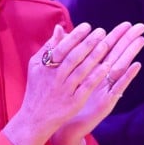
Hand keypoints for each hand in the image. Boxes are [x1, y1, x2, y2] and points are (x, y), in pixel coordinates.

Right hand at [4, 22, 116, 144]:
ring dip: (94, 56)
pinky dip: (96, 76)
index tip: (87, 26)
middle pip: (72, 57)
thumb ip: (49, 48)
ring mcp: (64, 90)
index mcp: (44, 67)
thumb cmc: (37, 88)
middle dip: (87, 43)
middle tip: (101, 31)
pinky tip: (107, 66)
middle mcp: (54, 78)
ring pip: (81, 70)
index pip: (61, 48)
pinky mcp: (74, 102)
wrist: (35, 118)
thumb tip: (60, 28)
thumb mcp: (36, 67)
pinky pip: (87, 86)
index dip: (75, 36)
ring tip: (106, 44)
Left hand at [52, 21, 143, 144]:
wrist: (61, 124)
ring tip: (141, 40)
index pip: (105, 50)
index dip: (116, 37)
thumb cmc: (63, 99)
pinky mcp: (106, 101)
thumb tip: (59, 30)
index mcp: (91, 71)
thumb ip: (64, 53)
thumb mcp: (62, 74)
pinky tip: (135, 65)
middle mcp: (100, 79)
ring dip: (130, 53)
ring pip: (119, 67)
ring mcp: (105, 89)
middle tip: (141, 26)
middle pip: (115, 55)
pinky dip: (127, 76)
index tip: (127, 23)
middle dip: (127, 40)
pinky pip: (118, 86)